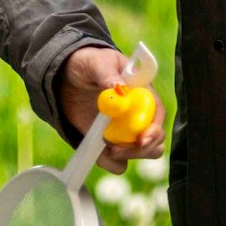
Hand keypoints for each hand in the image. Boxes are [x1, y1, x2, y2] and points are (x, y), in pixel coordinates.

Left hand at [56, 45, 165, 173]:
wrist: (68, 78)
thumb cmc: (90, 64)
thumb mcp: (97, 62)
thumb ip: (107, 73)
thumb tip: (119, 86)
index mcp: (142, 93)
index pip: (158, 114)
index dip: (155, 128)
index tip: (142, 139)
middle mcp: (138, 114)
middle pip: (154, 140)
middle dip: (141, 149)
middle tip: (117, 150)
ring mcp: (125, 131)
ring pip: (141, 152)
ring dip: (128, 157)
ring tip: (106, 150)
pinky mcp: (110, 143)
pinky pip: (117, 161)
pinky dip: (110, 163)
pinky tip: (97, 153)